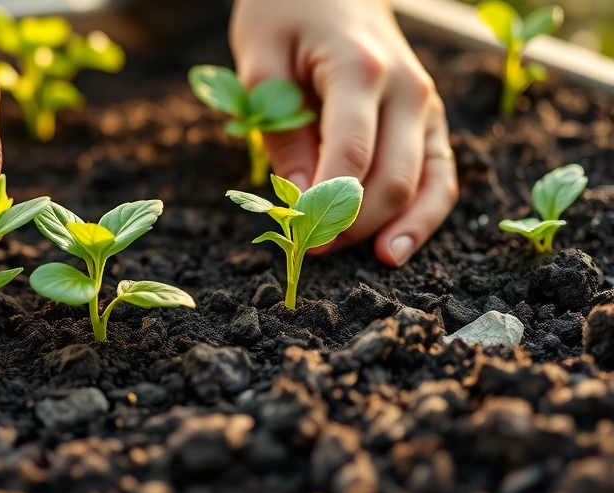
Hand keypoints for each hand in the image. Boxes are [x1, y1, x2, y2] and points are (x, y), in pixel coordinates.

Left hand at [231, 0, 457, 266]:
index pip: (350, 154)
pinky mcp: (430, 120)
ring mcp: (426, 106)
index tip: (294, 233)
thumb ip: (278, 128)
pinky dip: (423, 216)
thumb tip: (297, 196)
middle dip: (351, 225)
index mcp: (360, 70)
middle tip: (309, 248)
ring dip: (392, 229)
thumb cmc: (287, 14)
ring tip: (361, 260)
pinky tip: (396, 247)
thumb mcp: (260, 60)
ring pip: (427, 185)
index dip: (325, 204)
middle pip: (392, 179)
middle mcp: (407, 89)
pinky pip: (439, 176)